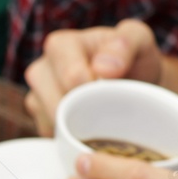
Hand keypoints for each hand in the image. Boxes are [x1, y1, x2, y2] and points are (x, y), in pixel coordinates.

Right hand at [24, 18, 162, 135]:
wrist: (135, 83)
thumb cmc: (134, 58)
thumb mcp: (139, 40)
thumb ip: (126, 43)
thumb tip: (103, 68)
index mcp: (61, 45)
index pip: (72, 77)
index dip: (95, 91)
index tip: (113, 92)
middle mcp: (41, 69)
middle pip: (55, 103)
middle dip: (87, 111)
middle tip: (110, 109)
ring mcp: (38, 95)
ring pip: (51, 122)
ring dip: (79, 126)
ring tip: (102, 116)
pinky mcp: (41, 118)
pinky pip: (50, 136)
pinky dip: (72, 138)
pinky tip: (90, 128)